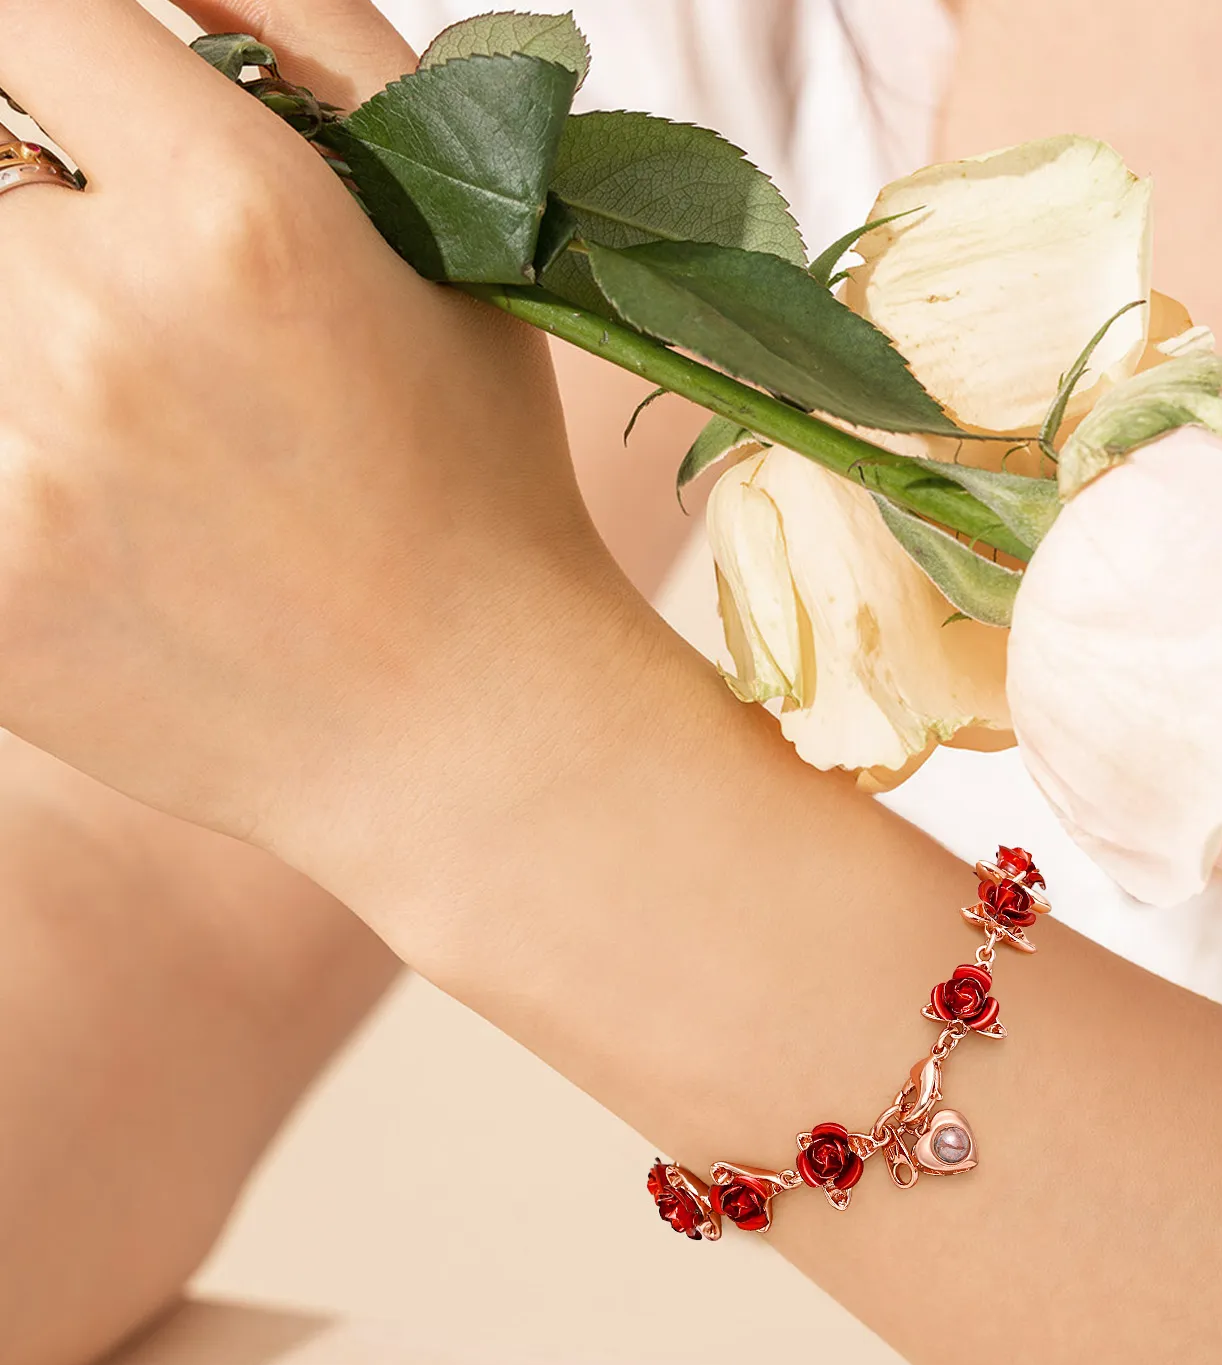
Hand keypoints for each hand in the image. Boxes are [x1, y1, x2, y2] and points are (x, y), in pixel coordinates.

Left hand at [0, 0, 644, 867]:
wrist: (465, 734)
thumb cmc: (476, 479)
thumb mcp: (452, 233)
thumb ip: (304, 32)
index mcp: (237, 214)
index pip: (25, 11)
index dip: (43, 53)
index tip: (74, 119)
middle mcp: (104, 326)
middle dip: (27, 210)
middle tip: (120, 306)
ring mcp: (19, 472)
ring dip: (23, 333)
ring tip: (138, 423)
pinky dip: (15, 453)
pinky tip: (107, 504)